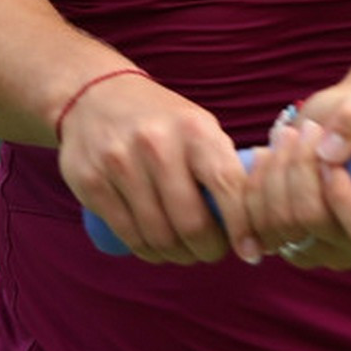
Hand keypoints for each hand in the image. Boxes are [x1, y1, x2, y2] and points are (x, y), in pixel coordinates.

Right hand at [56, 70, 246, 264]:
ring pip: (159, 236)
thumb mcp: (199, 127)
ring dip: (177, 256)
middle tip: (211, 252)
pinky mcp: (92, 182)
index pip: (228, 188)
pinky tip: (156, 250)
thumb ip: (225, 166)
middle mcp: (158, 145)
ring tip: (184, 252)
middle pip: (192, 223)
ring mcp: (121, 163)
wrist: (94, 95)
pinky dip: (147, 252)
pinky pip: (127, 234)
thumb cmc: (162, 120)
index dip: (243, 228)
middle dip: (208, 249)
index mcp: (195, 130)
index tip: (251, 251)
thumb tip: (258, 217)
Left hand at [244, 87, 350, 269]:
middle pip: (313, 221)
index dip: (341, 195)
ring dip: (275, 172)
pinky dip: (256, 187)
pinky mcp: (288, 248)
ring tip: (285, 138)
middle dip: (299, 168)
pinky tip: (267, 158)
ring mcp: (322, 252)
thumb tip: (329, 152)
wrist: (329, 133)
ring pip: (281, 223)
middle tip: (302, 131)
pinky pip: (258, 225)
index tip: (329, 157)